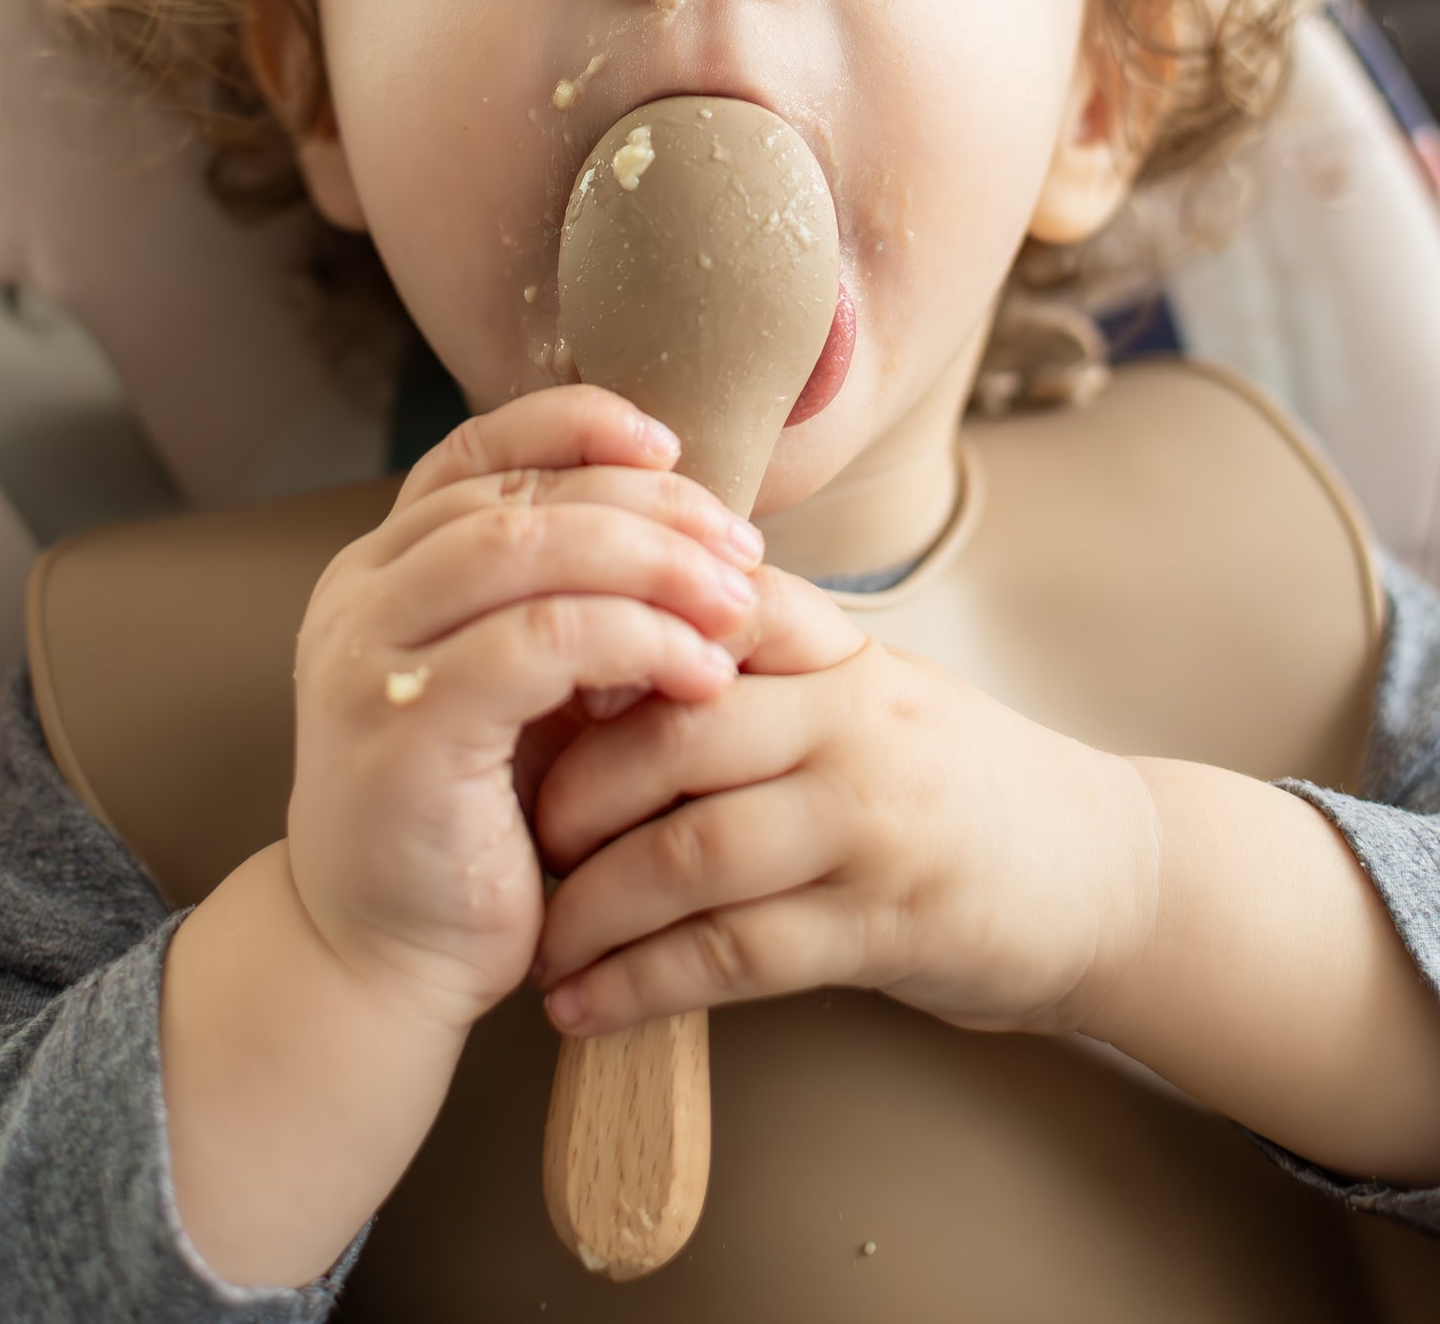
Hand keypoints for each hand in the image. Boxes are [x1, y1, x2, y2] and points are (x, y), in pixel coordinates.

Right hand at [284, 385, 766, 1033]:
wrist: (379, 966)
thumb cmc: (473, 824)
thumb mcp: (518, 691)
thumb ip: (566, 604)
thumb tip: (698, 534)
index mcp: (384, 569)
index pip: (476, 449)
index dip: (577, 426)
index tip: (672, 447)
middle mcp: (361, 597)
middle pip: (519, 493)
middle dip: (647, 506)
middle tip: (740, 547)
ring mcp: (370, 660)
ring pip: (528, 550)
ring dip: (654, 563)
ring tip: (737, 602)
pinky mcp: (405, 733)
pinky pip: (543, 643)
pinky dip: (639, 641)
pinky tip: (704, 675)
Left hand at [530, 565, 1161, 1038]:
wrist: (1102, 872)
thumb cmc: (953, 778)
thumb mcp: (870, 689)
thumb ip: (760, 670)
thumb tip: (597, 671)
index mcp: (841, 650)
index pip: (708, 602)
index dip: (606, 632)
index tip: (526, 678)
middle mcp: (856, 718)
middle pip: (678, 728)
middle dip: (572, 788)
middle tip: (506, 830)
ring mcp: (874, 820)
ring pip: (694, 848)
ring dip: (591, 904)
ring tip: (535, 940)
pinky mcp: (886, 923)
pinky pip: (738, 954)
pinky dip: (645, 985)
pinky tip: (586, 1007)